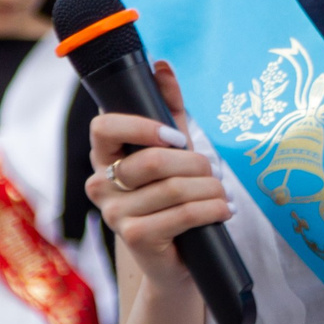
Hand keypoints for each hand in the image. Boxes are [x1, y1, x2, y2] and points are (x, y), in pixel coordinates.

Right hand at [88, 61, 231, 292]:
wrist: (178, 258)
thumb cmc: (175, 197)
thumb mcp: (174, 150)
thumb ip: (166, 108)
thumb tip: (161, 65)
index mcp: (105, 158)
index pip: (104, 127)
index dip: (142, 126)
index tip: (175, 136)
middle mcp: (100, 184)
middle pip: (154, 160)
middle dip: (197, 164)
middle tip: (213, 174)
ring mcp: (113, 213)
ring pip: (175, 187)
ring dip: (212, 189)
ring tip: (220, 195)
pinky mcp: (134, 237)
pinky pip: (185, 213)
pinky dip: (214, 209)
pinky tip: (222, 211)